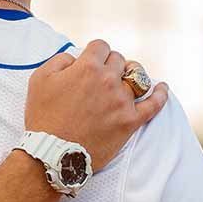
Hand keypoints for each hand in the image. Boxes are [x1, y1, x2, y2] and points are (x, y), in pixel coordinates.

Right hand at [24, 40, 167, 169]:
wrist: (52, 155)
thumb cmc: (43, 117)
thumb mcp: (40, 79)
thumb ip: (61, 59)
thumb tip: (76, 58)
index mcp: (87, 67)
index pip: (101, 46)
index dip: (95, 54)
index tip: (91, 63)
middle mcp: (108, 80)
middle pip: (119, 60)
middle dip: (110, 65)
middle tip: (101, 78)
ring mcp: (122, 101)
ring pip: (137, 77)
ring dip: (131, 75)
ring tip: (126, 80)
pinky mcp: (130, 121)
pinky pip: (154, 104)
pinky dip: (161, 94)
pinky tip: (162, 88)